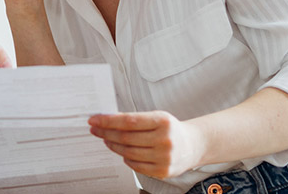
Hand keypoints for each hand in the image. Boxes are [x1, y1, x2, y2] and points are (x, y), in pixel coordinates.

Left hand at [89, 111, 206, 178]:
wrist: (192, 146)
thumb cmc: (170, 129)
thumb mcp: (157, 117)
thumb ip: (135, 119)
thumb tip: (107, 119)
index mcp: (163, 122)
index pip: (129, 121)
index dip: (108, 121)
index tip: (95, 120)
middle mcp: (165, 140)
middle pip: (126, 138)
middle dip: (106, 133)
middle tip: (96, 129)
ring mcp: (164, 157)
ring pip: (128, 152)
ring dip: (113, 146)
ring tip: (107, 140)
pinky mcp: (163, 171)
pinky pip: (135, 165)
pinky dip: (125, 158)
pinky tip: (122, 152)